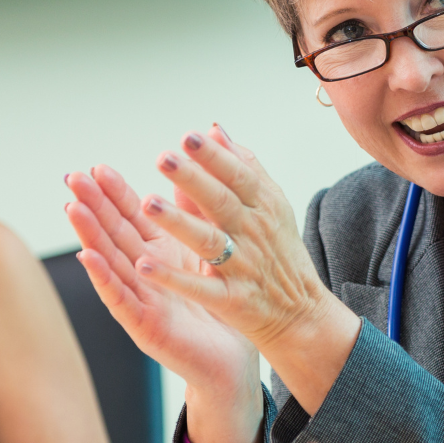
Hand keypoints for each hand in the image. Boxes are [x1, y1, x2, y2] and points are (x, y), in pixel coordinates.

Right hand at [65, 157, 258, 414]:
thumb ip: (194, 216)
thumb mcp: (207, 253)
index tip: (97, 167)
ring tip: (72, 207)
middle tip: (73, 177)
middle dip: (92, 205)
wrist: (234, 359)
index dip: (114, 194)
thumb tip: (185, 173)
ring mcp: (139, 300)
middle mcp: (142, 274)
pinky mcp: (143, 326)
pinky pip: (120, 299)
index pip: (131, 217)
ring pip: (109, 261)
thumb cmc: (220, 307)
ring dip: (89, 234)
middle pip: (113, 233)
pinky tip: (89, 258)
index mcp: (159, 254)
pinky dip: (104, 278)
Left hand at [130, 127, 357, 367]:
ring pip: (208, 242)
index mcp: (263, 207)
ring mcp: (243, 267)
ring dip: (178, 223)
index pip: (237, 176)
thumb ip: (245, 167)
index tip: (188, 137)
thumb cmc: (279, 253)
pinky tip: (143, 267)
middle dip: (193, 180)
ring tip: (148, 204)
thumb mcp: (272, 206)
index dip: (214, 157)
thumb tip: (215, 130)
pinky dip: (172, 279)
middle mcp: (253, 234)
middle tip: (164, 159)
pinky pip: (199, 288)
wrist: (300, 312)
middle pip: (221, 202)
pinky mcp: (232, 300)